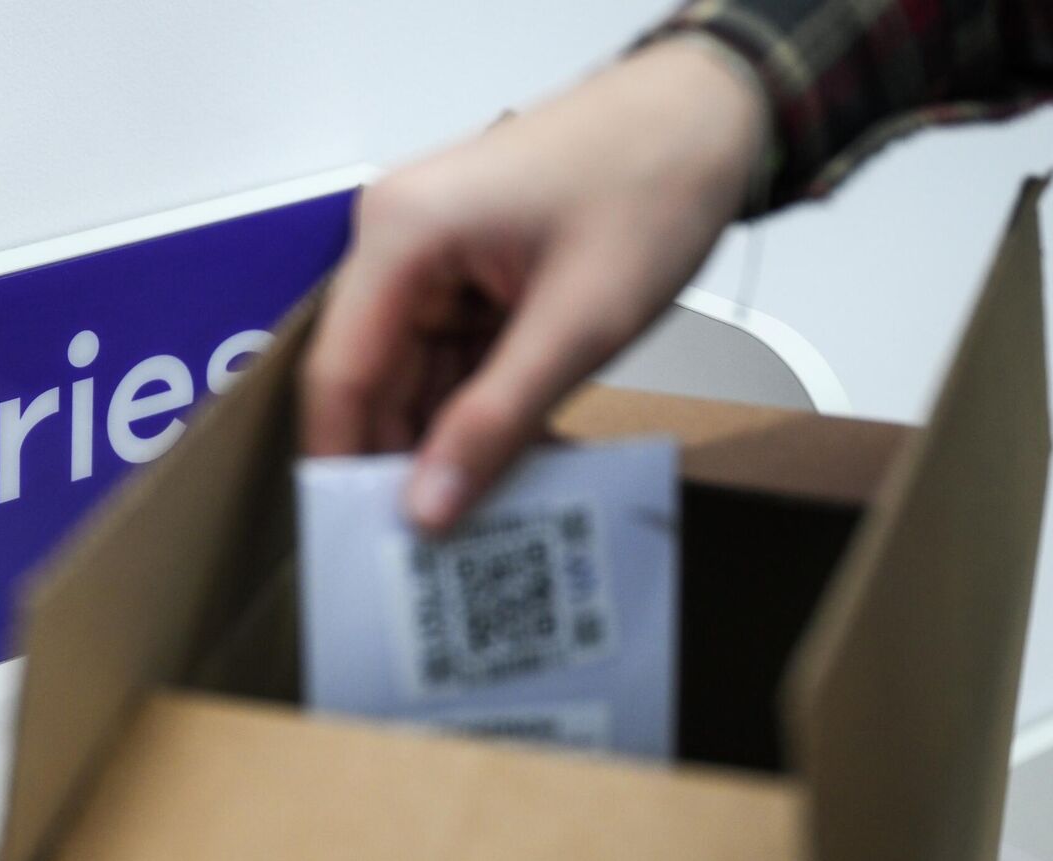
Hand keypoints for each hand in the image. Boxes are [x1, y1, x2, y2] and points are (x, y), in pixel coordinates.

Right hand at [301, 37, 768, 530]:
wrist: (713, 113)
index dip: (344, 464)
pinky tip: (515, 463)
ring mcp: (429, 258)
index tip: (360, 548)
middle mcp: (395, 242)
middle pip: (373, 380)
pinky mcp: (464, 273)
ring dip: (450, 443)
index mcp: (401, 236)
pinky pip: (454, 361)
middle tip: (434, 556)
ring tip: (484, 520)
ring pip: (415, 379)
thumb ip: (495, 422)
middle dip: (403, 462)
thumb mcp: (580, 324)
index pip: (339, 373)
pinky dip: (482, 410)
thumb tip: (426, 510)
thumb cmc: (652, 189)